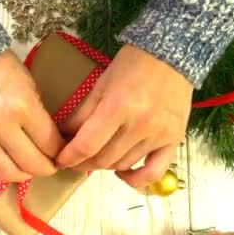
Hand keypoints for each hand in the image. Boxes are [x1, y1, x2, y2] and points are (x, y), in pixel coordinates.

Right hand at [0, 50, 64, 181]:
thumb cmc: (3, 71)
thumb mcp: (31, 88)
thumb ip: (40, 119)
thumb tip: (53, 146)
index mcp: (22, 107)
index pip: (49, 145)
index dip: (59, 153)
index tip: (62, 154)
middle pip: (30, 165)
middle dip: (46, 169)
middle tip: (50, 166)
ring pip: (6, 173)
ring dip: (23, 175)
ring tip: (29, 167)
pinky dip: (1, 165)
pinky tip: (9, 159)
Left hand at [56, 44, 193, 187]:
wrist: (172, 55)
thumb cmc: (131, 66)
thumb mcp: (100, 85)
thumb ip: (81, 115)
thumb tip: (62, 138)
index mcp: (117, 107)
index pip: (86, 145)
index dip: (68, 157)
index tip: (59, 160)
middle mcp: (140, 125)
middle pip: (103, 159)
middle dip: (83, 162)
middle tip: (74, 159)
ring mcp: (159, 135)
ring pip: (122, 165)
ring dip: (104, 165)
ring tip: (96, 157)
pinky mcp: (174, 140)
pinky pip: (153, 173)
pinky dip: (135, 179)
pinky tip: (122, 173)